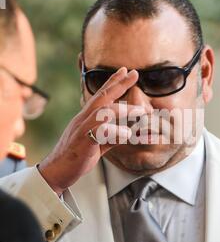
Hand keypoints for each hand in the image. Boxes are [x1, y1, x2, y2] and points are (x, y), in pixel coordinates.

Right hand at [38, 67, 141, 194]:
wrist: (55, 171)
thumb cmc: (75, 157)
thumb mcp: (96, 145)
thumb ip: (111, 137)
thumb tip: (128, 133)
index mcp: (86, 117)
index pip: (100, 96)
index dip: (113, 82)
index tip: (124, 71)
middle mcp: (83, 119)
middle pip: (103, 97)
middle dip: (120, 84)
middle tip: (134, 73)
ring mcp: (83, 128)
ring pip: (104, 112)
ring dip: (124, 110)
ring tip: (142, 110)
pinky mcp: (84, 141)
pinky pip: (101, 133)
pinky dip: (116, 132)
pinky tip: (129, 134)